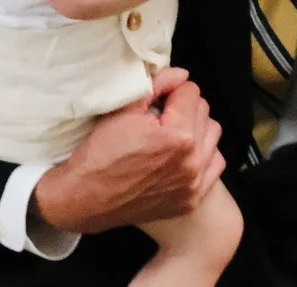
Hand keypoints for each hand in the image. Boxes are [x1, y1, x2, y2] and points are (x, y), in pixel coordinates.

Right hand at [31, 68, 223, 236]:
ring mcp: (193, 183)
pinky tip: (180, 158)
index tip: (154, 103)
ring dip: (195, 131)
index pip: (190, 92)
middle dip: (182, 110)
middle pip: (203, 112)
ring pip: (212, 136)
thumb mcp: (121, 113)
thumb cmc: (97, 158)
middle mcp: (191, 161)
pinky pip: (214, 165)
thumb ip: (156, 86)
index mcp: (178, 136)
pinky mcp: (190, 200)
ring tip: (170, 139)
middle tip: (158, 121)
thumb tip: (180, 75)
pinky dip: (202, 157)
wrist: (81, 201)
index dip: (169, 92)